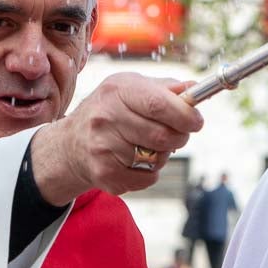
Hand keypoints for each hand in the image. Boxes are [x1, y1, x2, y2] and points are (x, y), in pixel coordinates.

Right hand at [32, 74, 203, 204]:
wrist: (71, 143)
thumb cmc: (111, 110)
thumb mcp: (132, 88)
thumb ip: (165, 88)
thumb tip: (195, 88)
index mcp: (117, 91)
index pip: (159, 105)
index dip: (185, 116)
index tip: (196, 121)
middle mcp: (106, 118)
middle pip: (162, 135)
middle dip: (179, 137)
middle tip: (177, 134)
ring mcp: (103, 147)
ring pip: (157, 159)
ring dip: (163, 155)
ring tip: (148, 145)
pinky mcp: (104, 173)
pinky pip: (146, 178)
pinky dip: (150, 172)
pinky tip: (135, 160)